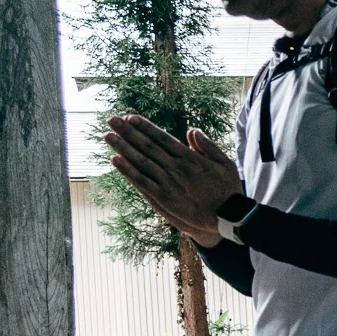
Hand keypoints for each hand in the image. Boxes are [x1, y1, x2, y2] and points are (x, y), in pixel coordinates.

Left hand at [105, 116, 241, 243]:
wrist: (229, 217)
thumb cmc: (229, 190)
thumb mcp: (226, 163)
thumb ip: (208, 146)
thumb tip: (192, 130)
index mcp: (191, 159)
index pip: (163, 138)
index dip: (146, 127)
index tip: (131, 118)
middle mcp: (177, 168)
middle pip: (148, 147)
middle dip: (128, 132)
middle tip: (112, 120)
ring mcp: (169, 183)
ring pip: (141, 162)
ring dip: (123, 148)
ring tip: (108, 136)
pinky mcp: (164, 198)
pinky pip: (142, 182)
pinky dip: (128, 171)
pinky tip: (115, 160)